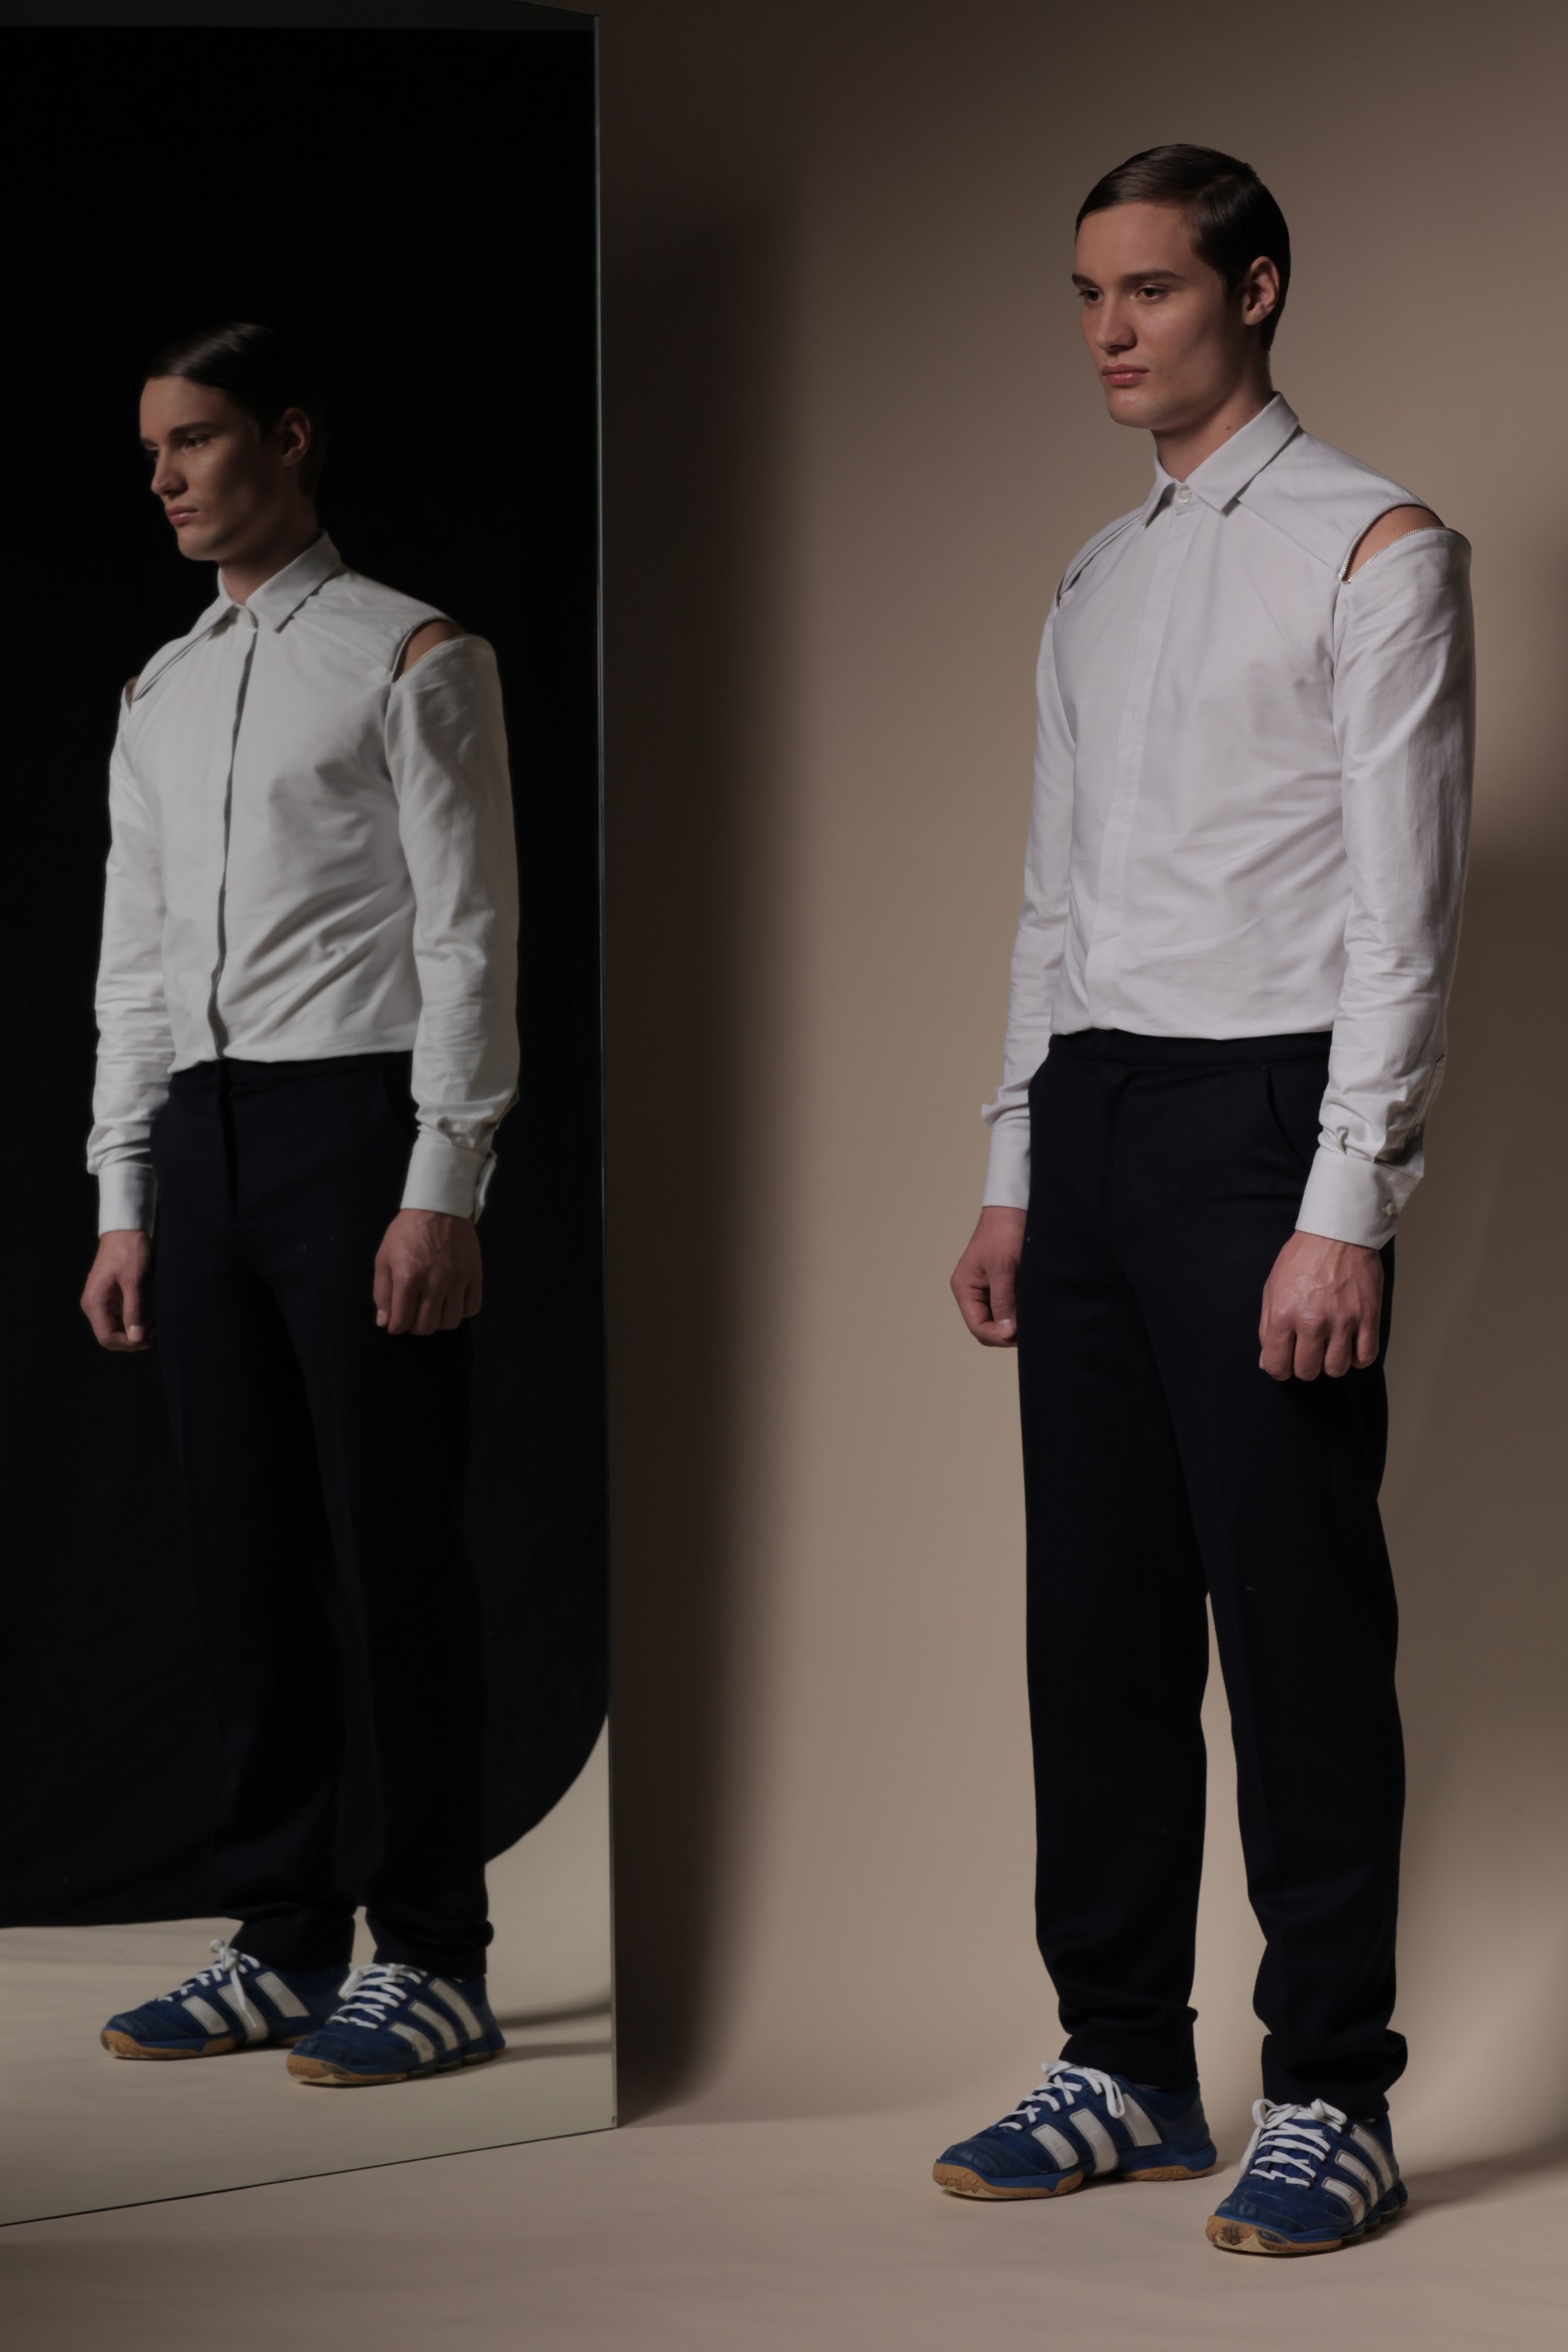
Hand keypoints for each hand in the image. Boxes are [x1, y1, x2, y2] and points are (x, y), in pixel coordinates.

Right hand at [81, 1230, 154, 1350]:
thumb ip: (134, 1310)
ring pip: (113, 1329)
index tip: (148, 1339)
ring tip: (153, 1325)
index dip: (127, 1344)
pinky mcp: (107, 1297)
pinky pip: (117, 1318)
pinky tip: (146, 1318)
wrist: (125, 1230)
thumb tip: (136, 1338)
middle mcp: (92, 1305)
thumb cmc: (129, 1252)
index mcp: (94, 1302)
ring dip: (132, 1332)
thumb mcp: (135, 1281)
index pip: (106, 1337)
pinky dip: (131, 1322)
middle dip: (131, 1339)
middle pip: (108, 1336)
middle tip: (154, 1332)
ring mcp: (99, 1301)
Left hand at [373, 1208, 482, 1335]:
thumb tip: (384, 1322)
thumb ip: (382, 1292)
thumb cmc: (406, 1232)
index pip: (401, 1321)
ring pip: (450, 1322)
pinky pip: (472, 1308)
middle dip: (416, 1326)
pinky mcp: (474, 1275)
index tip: (396, 1322)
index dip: (396, 1327)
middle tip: (413, 1314)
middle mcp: (434, 1283)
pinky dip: (462, 1311)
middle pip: (426, 1326)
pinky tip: (452, 1301)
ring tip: (433, 1309)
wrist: (438, 1207)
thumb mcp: (384, 1258)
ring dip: (439, 1321)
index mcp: (408, 1278)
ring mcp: (457, 1280)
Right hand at [951, 1206, 1027, 1346]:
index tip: (1022, 1335)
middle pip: (985, 1326)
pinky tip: (1030, 1307)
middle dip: (1006, 1331)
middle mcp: (971, 1290)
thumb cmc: (1004, 1232)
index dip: (999, 1336)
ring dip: (1013, 1320)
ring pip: (997, 1317)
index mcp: (964, 1288)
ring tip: (1032, 1317)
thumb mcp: (1003, 1269)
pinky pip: (1005, 1305)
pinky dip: (1017, 1310)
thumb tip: (1005, 1333)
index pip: (977, 1327)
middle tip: (1030, 1328)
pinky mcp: (998, 1282)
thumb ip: (1003, 1302)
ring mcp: (984, 1287)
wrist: (1013, 1206)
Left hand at [1259, 1229, 1382, 1382]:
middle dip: (1304, 1367)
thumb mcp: (1272, 1288)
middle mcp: (1313, 1321)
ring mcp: (1343, 1321)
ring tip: (1329, 1347)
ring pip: (1337, 1369)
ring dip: (1331, 1363)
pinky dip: (1357, 1358)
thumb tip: (1266, 1360)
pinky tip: (1350, 1346)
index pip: (1276, 1365)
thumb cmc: (1302, 1258)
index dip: (1278, 1370)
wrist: (1337, 1233)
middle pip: (1307, 1371)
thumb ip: (1267, 1327)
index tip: (1284, 1363)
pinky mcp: (1368, 1317)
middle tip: (1307, 1351)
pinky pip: (1365, 1357)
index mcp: (1284, 1314)